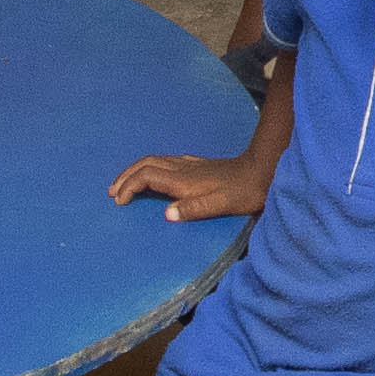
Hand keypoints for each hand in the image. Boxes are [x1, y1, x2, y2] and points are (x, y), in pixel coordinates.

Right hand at [112, 146, 272, 222]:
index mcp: (183, 180)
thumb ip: (193, 209)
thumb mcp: (220, 205)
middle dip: (125, 177)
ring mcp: (189, 164)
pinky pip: (164, 162)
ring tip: (123, 185)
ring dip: (135, 171)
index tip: (119, 202)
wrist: (262, 171)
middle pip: (145, 165)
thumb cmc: (243, 192)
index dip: (129, 187)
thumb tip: (166, 214)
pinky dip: (149, 168)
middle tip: (112, 192)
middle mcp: (182, 168)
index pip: (146, 177)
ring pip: (154, 161)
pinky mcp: (196, 164)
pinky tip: (152, 176)